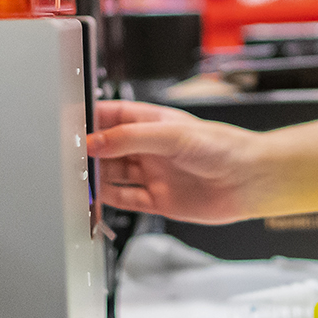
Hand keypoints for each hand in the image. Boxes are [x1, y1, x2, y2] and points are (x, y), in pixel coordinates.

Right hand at [86, 100, 267, 221]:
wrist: (250, 181)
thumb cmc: (223, 147)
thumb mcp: (173, 135)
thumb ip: (132, 138)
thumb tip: (96, 142)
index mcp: (153, 122)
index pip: (112, 117)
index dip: (89, 121)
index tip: (68, 128)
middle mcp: (151, 148)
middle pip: (109, 148)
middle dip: (88, 152)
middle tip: (67, 158)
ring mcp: (154, 174)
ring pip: (114, 174)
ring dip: (96, 177)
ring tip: (77, 179)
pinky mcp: (159, 200)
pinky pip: (126, 199)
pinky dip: (109, 201)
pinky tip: (96, 199)